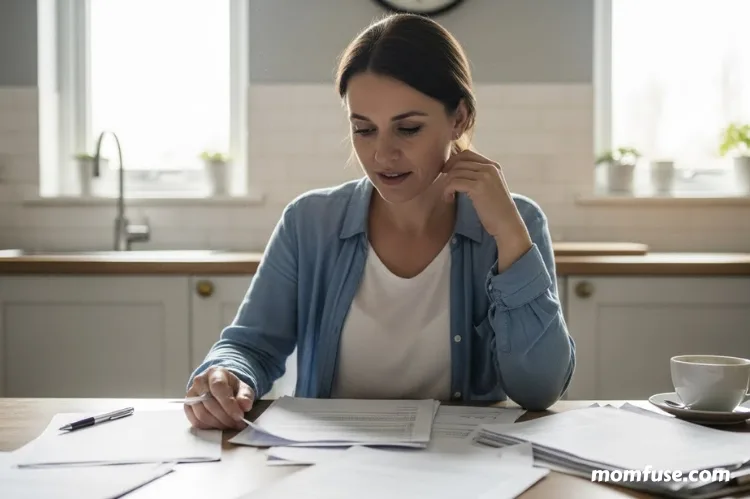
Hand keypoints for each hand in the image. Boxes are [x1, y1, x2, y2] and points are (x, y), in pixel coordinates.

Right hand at [184, 366, 254, 430]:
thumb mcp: (243, 389)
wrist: (220, 388)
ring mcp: (191, 394)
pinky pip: (196, 421)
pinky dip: (209, 427)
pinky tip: (219, 425)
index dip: (228, 403)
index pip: (218, 387)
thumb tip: (245, 405)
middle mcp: (200, 381)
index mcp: (215, 373)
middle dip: (226, 417)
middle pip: (210, 403)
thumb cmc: (232, 388)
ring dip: (218, 424)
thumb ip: (245, 396)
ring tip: (230, 425)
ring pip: (202, 414)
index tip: (239, 416)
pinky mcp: (187, 407)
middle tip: (238, 424)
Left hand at [442, 150, 531, 269]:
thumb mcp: (490, 187)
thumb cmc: (496, 210)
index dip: (453, 161)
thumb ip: (478, 177)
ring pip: (455, 172)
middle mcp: (490, 167)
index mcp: (493, 165)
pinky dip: (448, 190)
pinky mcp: (478, 187)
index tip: (446, 173)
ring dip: (447, 184)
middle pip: (459, 161)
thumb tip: (455, 171)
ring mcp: (485, 176)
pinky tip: (449, 199)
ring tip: (448, 195)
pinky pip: (455, 182)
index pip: (467, 154)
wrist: (507, 224)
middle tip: (445, 185)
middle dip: (448, 172)